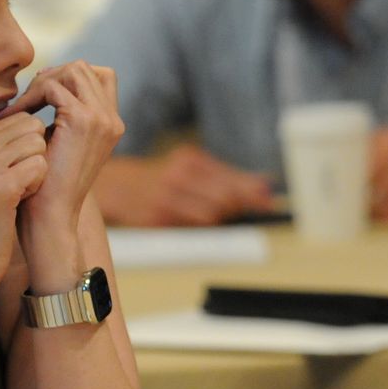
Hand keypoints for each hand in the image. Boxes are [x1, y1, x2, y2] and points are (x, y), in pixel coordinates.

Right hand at [0, 101, 52, 304]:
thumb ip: (0, 151)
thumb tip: (34, 124)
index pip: (19, 119)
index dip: (29, 147)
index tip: (13, 175)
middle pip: (31, 127)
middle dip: (36, 155)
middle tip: (18, 185)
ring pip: (38, 144)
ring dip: (37, 171)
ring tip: (17, 195)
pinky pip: (40, 166)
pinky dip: (37, 185)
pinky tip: (18, 204)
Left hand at [16, 62, 123, 242]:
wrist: (50, 216)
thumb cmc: (47, 185)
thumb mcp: (61, 144)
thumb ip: (62, 117)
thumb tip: (45, 84)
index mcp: (111, 125)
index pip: (98, 76)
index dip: (67, 77)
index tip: (40, 97)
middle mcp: (112, 119)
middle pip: (85, 68)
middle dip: (51, 76)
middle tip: (27, 101)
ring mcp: (102, 119)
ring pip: (73, 69)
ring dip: (41, 83)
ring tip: (22, 107)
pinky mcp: (84, 120)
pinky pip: (55, 86)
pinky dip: (31, 95)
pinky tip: (17, 115)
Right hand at [97, 145, 272, 226]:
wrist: (117, 186)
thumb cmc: (162, 177)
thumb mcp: (192, 166)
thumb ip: (226, 176)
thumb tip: (264, 184)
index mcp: (190, 160)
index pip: (230, 177)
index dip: (253, 190)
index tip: (270, 199)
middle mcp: (179, 177)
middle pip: (224, 197)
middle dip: (242, 204)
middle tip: (258, 206)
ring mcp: (166, 199)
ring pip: (210, 215)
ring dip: (221, 216)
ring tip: (220, 211)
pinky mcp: (157, 220)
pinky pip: (191, 228)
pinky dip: (200, 225)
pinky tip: (198, 217)